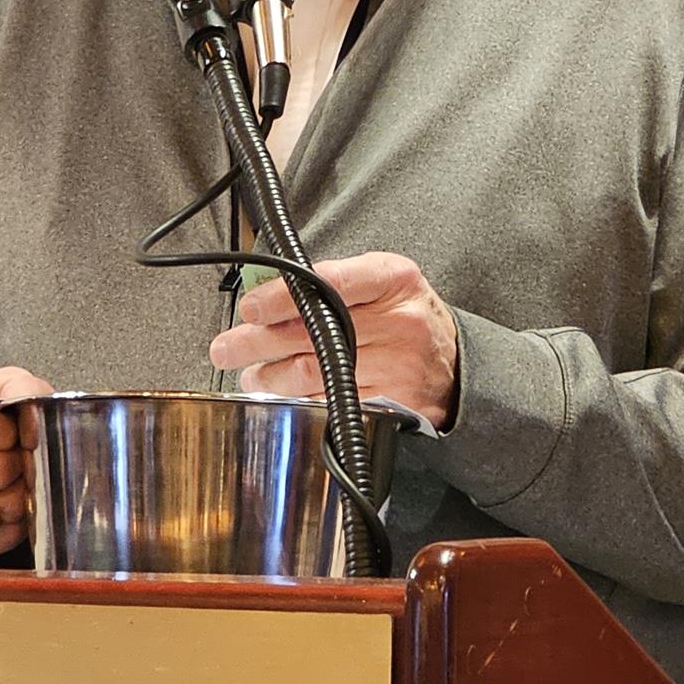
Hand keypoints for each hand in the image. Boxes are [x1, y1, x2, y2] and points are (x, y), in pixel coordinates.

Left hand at [210, 252, 460, 429]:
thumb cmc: (407, 315)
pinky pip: (331, 402)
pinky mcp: (393, 403)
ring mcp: (397, 366)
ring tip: (249, 372)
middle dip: (259, 341)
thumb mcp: (383, 282)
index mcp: (394, 280)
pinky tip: (280, 394)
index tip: (251, 307)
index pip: (331, 283)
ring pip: (316, 372)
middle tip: (227, 346)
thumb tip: (266, 294)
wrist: (456, 365)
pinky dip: (299, 399)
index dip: (285, 296)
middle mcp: (398, 322)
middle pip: (314, 332)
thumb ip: (333, 282)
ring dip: (271, 375)